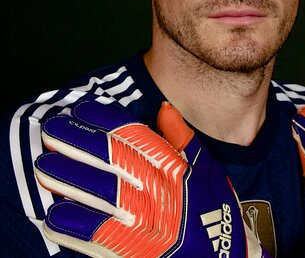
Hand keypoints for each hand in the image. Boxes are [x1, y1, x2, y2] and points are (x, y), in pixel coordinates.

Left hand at [34, 96, 268, 256]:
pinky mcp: (137, 253)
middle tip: (53, 131)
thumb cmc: (212, 210)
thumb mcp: (207, 169)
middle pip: (115, 161)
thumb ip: (183, 139)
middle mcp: (163, 192)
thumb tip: (163, 108)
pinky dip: (76, 227)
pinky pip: (102, 238)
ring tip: (44, 167)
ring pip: (105, 195)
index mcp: (177, 170)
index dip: (105, 120)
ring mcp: (150, 224)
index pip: (136, 137)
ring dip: (72, 181)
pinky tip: (54, 215)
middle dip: (80, 144)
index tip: (81, 110)